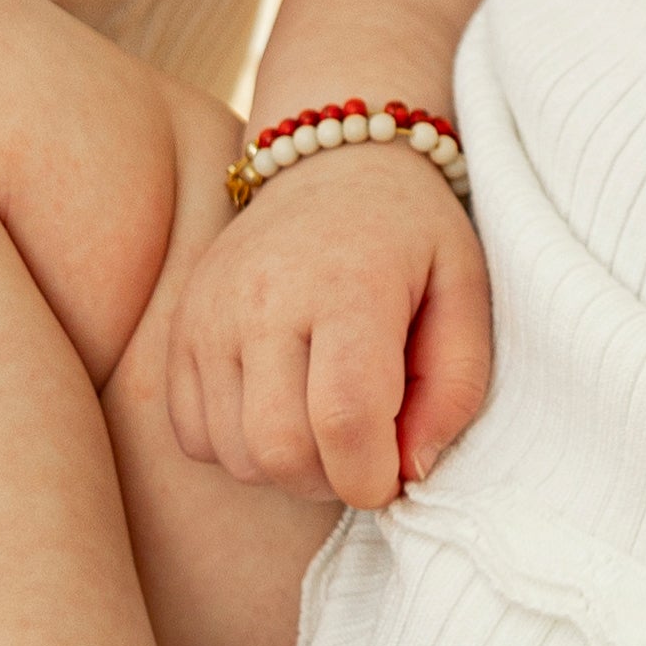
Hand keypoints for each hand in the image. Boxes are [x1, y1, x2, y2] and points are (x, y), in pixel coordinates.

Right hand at [165, 151, 493, 509]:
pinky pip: (192, 436)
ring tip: (323, 424)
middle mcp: (265, 297)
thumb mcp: (465, 292)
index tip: (396, 474)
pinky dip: (237, 446)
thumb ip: (455, 387)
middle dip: (331, 481)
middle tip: (364, 450)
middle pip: (280, 451)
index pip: (345, 420)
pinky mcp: (179, 328)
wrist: (332, 164)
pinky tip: (278, 408)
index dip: (373, 478)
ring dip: (287, 467)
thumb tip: (410, 470)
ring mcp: (210, 312)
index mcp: (348, 283)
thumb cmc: (411, 236)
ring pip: (236, 454)